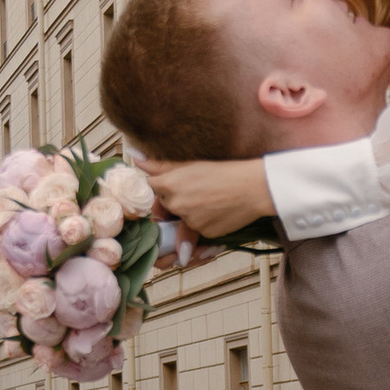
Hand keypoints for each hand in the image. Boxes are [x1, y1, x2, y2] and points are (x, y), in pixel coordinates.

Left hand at [149, 153, 277, 238]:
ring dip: (187, 215)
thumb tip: (135, 157)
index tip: (172, 185)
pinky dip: (202, 224)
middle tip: (195, 191)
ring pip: (180, 221)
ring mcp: (189, 220)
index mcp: (169, 183)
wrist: (254, 186)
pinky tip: (216, 211)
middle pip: (164, 207)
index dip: (162, 188)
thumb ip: (160, 165)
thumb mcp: (191, 164)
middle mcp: (176, 203)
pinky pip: (195, 232)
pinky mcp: (204, 232)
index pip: (151, 189)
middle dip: (173, 203)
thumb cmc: (225, 171)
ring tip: (208, 200)